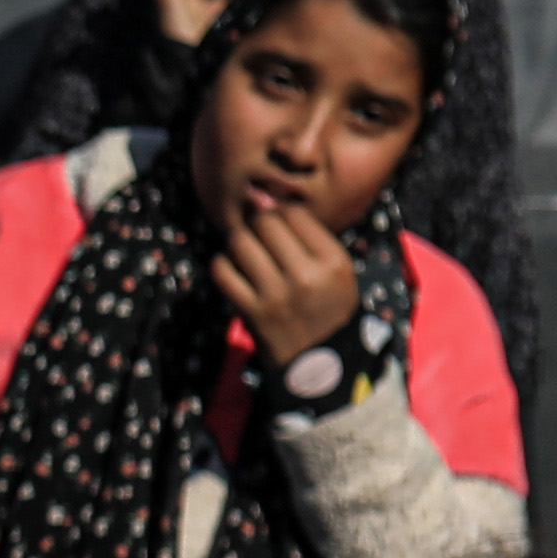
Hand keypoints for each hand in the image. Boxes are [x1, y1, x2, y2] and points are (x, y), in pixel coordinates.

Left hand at [207, 197, 358, 374]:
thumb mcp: (334, 269)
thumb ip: (306, 235)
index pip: (293, 213)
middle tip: (257, 236)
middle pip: (264, 222)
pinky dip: (222, 265)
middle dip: (256, 224)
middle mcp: (307, 276)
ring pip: (240, 242)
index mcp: (333, 261)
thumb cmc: (326, 305)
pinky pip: (222, 271)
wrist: (321, 361)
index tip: (276, 225)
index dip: (279, 213)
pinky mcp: (252, 312)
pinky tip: (233, 270)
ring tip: (245, 252)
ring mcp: (278, 295)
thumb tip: (262, 196)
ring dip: (237, 242)